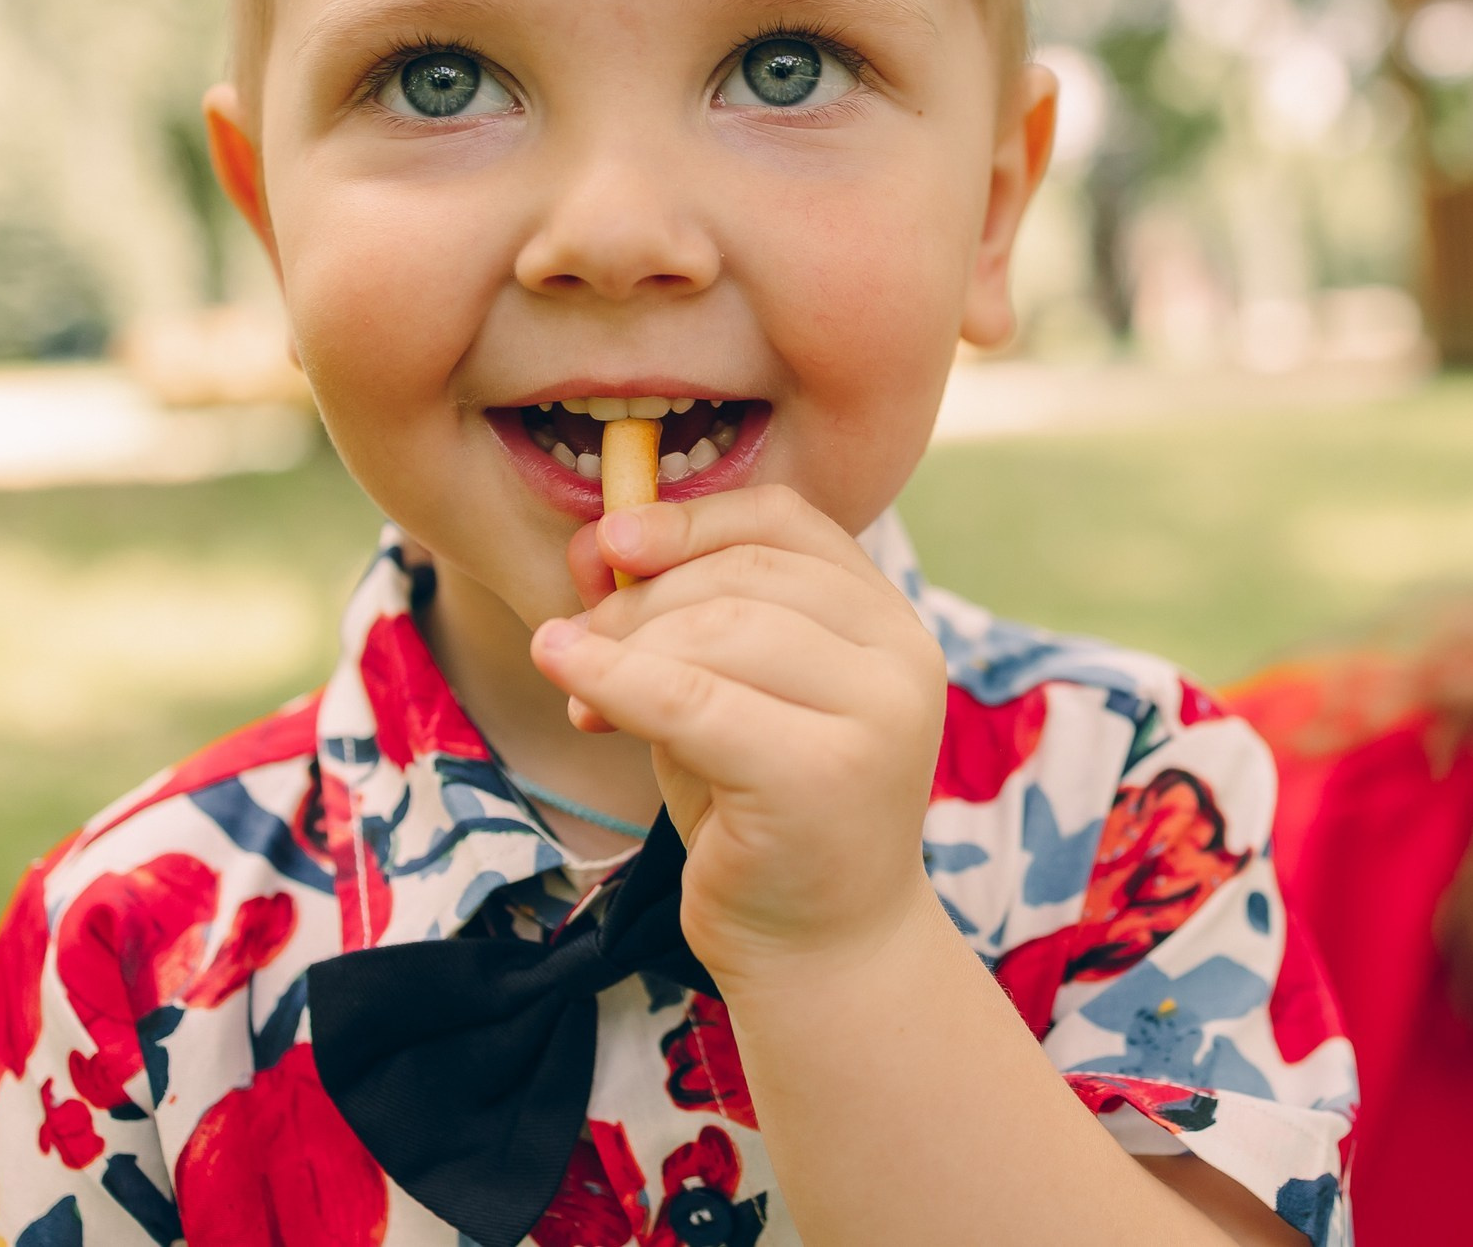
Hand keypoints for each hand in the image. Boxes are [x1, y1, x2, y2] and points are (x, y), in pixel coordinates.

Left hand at [529, 485, 947, 987]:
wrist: (820, 954)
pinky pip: (692, 700)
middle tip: (575, 643)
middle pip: (743, 575)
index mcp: (890, 623)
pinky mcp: (824, 773)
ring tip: (582, 694)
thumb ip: (682, 621)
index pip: (788, 523)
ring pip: (716, 630)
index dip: (691, 518)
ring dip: (623, 648)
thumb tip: (595, 544)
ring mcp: (877, 715)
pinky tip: (570, 683)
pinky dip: (614, 680)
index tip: (611, 539)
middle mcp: (902, 657)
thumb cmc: (766, 821)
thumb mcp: (730, 698)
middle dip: (640, 599)